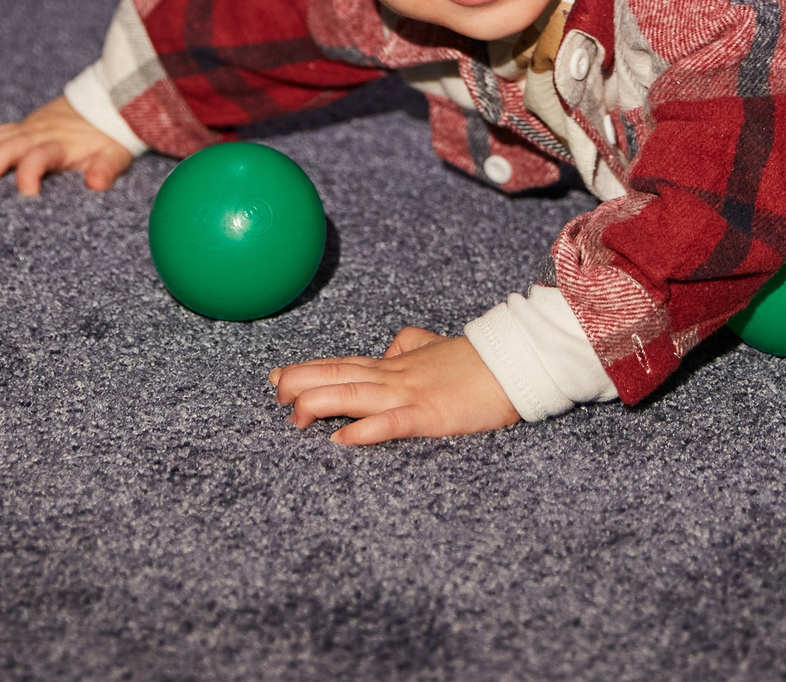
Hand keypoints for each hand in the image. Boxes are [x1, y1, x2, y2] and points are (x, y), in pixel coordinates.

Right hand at [0, 94, 133, 195]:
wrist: (110, 100)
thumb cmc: (112, 134)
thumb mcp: (117, 153)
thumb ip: (107, 168)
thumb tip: (97, 184)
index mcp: (61, 144)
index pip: (41, 157)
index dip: (32, 172)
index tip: (26, 193)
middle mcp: (39, 134)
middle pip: (8, 148)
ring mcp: (26, 128)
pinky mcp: (20, 125)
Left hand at [269, 327, 520, 445]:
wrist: (512, 363)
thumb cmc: (474, 361)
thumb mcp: (435, 345)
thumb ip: (410, 344)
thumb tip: (392, 346)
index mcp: (394, 364)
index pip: (340, 364)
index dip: (306, 370)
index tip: (276, 376)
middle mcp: (393, 377)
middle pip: (336, 376)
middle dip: (299, 384)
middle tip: (273, 394)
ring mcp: (409, 395)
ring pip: (354, 394)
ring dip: (319, 404)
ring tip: (293, 417)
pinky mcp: (429, 415)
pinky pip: (391, 423)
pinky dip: (364, 431)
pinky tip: (342, 439)